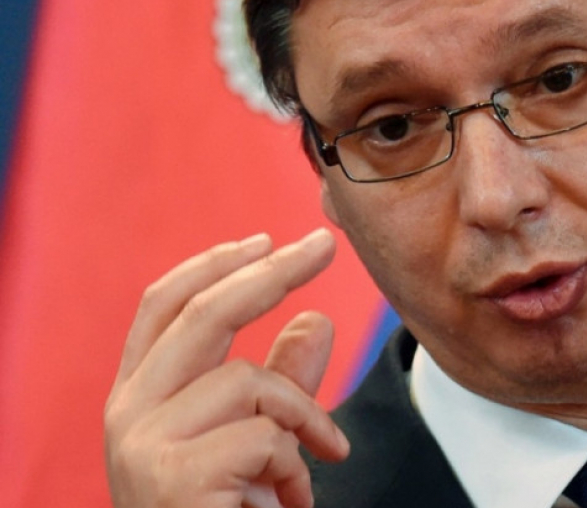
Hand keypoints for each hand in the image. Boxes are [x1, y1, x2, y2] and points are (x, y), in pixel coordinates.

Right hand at [104, 229, 349, 507]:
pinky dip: (297, 464)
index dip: (212, 265)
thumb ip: (283, 383)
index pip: (162, 306)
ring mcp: (144, 444)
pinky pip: (267, 435)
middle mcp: (127, 413)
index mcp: (137, 397)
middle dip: (271, 271)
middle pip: (202, 312)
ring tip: (313, 463)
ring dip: (301, 420)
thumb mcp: (257, 444)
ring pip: (249, 380)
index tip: (264, 240)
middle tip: (325, 245)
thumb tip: (317, 320)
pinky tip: (289, 501)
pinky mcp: (177, 476)